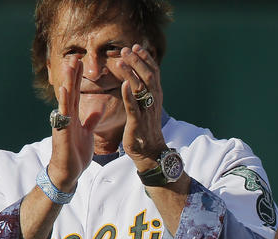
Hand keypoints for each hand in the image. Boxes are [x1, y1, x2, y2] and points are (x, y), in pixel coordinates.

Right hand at [48, 58, 97, 191]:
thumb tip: (97, 109)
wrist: (69, 171)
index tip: (81, 62)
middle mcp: (67, 116)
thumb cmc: (76, 153)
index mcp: (74, 116)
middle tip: (75, 56)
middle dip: (72, 74)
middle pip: (70, 91)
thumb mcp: (87, 134)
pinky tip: (65, 89)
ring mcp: (63, 122)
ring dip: (67, 81)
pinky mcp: (62, 131)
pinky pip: (64, 114)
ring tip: (69, 65)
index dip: (79, 78)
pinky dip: (64, 101)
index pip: (76, 93)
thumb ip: (91, 120)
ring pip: (66, 98)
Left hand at [117, 44, 167, 170]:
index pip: (154, 73)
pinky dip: (129, 95)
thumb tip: (137, 78)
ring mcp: (146, 112)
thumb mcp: (147, 108)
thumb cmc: (145, 130)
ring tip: (121, 60)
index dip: (145, 59)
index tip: (136, 47)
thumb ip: (144, 93)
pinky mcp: (137, 123)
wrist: (150, 153)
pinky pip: (134, 107)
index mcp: (156, 97)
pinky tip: (124, 84)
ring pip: (142, 89)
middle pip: (149, 76)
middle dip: (138, 61)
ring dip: (132, 73)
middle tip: (127, 49)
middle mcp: (154, 102)